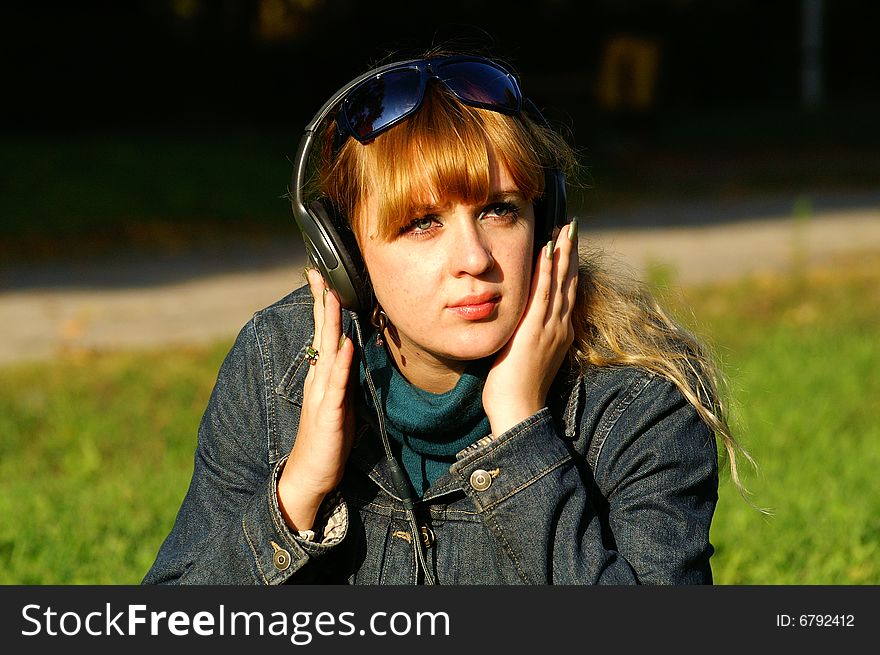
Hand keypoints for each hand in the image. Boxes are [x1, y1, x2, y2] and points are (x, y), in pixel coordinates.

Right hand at [277, 269, 354, 531]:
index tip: (324, 278)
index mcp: (321, 377)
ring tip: (333, 296)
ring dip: (331, 323)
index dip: (324, 306)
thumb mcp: (341, 402)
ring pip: (327, 352)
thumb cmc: (328, 440)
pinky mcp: (329, 413)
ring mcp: (322, 395)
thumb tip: (352, 351)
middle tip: (320, 272)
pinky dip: (341, 363)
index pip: (323, 334)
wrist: (310, 475)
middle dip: (322, 302)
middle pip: (321, 334)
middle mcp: (318, 380)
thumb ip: (344, 377)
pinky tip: (346, 345)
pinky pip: (337, 384)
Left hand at [482, 219, 578, 435]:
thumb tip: (517, 324)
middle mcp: (560, 326)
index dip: (567, 266)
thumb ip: (525, 337)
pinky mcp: (535, 330)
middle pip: (569, 281)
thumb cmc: (515, 390)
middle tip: (573, 225)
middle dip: (571, 252)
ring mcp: (550, 327)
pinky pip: (543, 294)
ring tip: (566, 228)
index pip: (566, 292)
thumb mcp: (524, 356)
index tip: (567, 243)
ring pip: (560, 282)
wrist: (519, 410)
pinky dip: (547, 270)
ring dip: (563, 253)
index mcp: (559, 333)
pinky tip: (547, 250)